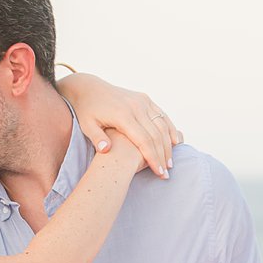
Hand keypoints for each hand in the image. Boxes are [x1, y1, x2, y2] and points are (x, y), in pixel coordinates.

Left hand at [58, 74, 182, 177]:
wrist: (89, 88)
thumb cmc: (87, 110)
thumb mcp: (86, 125)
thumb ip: (97, 138)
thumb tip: (105, 150)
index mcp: (122, 115)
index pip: (144, 140)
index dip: (153, 158)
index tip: (159, 173)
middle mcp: (136, 106)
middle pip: (156, 135)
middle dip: (163, 155)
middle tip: (166, 173)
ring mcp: (142, 101)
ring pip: (162, 125)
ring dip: (169, 145)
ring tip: (170, 163)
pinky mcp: (145, 99)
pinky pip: (162, 115)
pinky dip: (170, 129)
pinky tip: (175, 143)